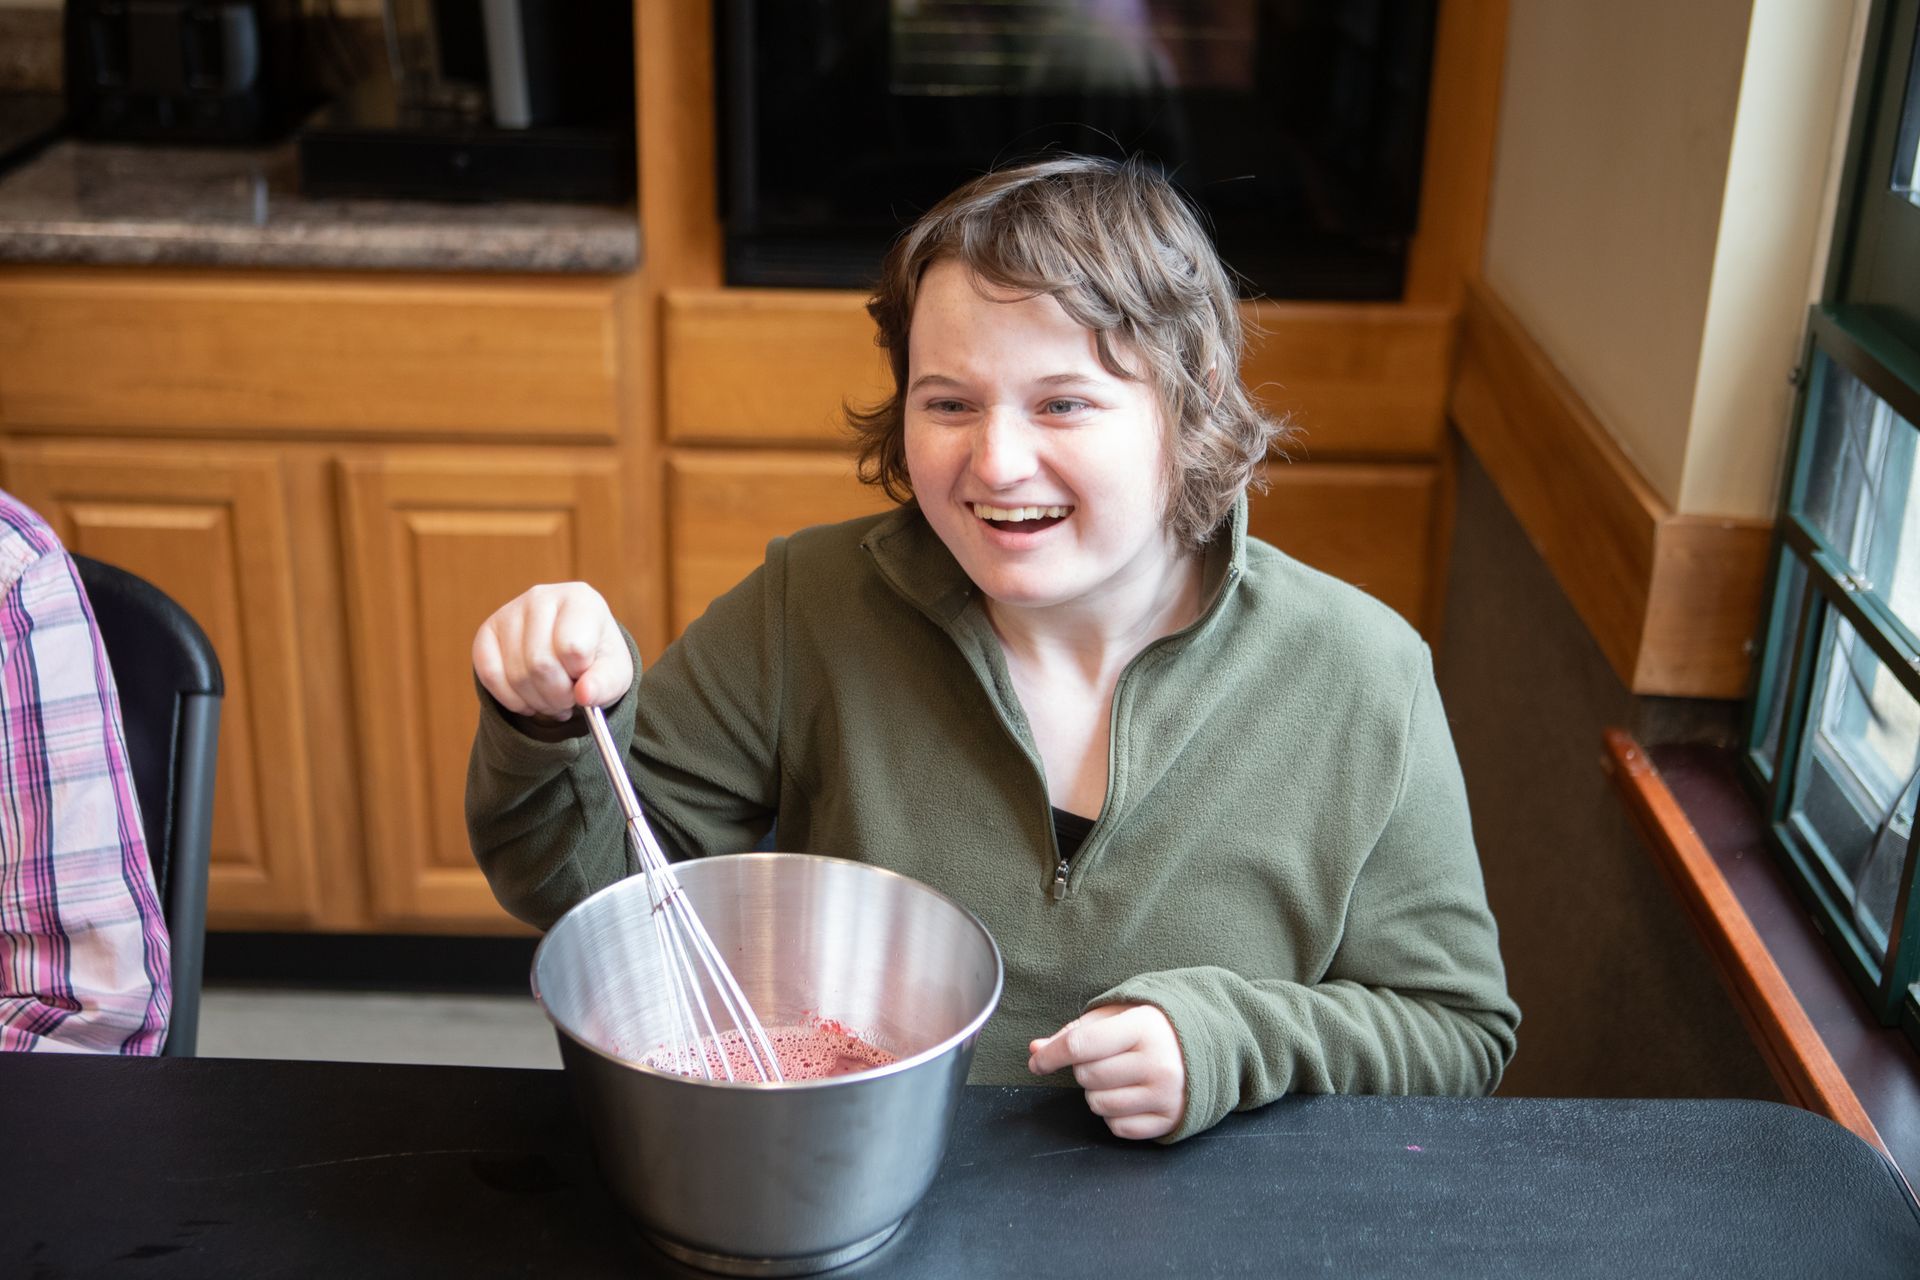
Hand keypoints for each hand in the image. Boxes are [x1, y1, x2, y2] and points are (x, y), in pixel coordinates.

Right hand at [472, 582, 632, 719]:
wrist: (574, 650)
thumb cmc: (597, 658)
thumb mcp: (615, 672)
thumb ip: (605, 684)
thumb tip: (584, 695)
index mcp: (580, 599)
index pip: (573, 648)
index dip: (579, 675)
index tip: (584, 676)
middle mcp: (542, 596)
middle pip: (540, 664)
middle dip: (557, 696)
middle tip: (568, 699)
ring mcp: (510, 611)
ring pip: (516, 675)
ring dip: (537, 701)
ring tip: (553, 698)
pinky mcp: (487, 631)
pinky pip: (489, 675)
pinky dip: (510, 699)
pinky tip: (528, 699)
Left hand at [1027, 1003, 1184, 1140]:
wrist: (1207, 1046)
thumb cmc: (1154, 1028)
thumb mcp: (1117, 1016)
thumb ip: (1074, 1033)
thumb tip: (1036, 1051)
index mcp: (1143, 1027)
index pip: (1080, 1045)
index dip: (1051, 1055)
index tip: (1038, 1062)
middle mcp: (1157, 1063)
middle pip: (1087, 1076)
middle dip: (1084, 1069)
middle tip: (1105, 1059)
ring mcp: (1165, 1095)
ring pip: (1098, 1105)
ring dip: (1097, 1093)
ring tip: (1119, 1077)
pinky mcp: (1169, 1119)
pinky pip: (1118, 1128)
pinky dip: (1115, 1115)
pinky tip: (1130, 1096)